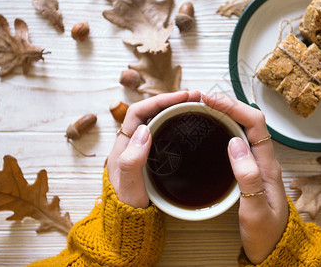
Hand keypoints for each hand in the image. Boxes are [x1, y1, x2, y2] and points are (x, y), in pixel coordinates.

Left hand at [107, 91, 201, 207]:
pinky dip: (178, 123)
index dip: (159, 100)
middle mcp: (133, 143)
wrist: (132, 223)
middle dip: (172, 100)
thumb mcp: (129, 186)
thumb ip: (132, 161)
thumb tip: (145, 130)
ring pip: (159, 120)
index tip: (182, 96)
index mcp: (124, 145)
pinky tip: (191, 124)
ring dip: (176, 109)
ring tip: (197, 105)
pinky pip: (166, 132)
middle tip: (196, 97)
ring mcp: (144, 149)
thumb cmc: (129, 206)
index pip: (139, 112)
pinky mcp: (155, 156)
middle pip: (150, 111)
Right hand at [202, 93, 288, 263]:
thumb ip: (248, 177)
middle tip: (203, 99)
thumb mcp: (255, 209)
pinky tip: (213, 130)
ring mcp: (258, 163)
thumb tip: (235, 144)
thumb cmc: (266, 233)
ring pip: (244, 127)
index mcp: (268, 165)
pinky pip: (240, 140)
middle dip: (228, 103)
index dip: (232, 106)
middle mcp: (265, 159)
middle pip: (250, 119)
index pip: (254, 123)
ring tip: (206, 107)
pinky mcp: (251, 169)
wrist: (275, 249)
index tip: (210, 100)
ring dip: (227, 113)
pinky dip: (225, 128)